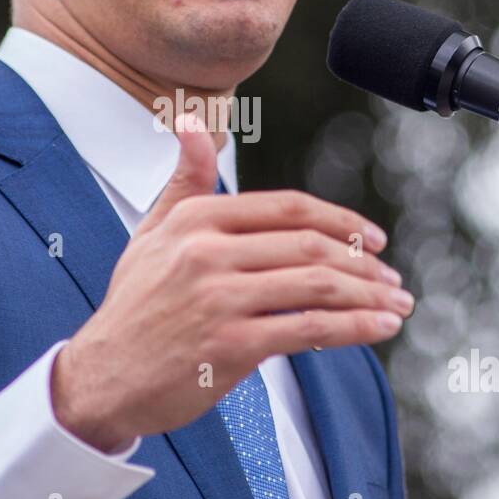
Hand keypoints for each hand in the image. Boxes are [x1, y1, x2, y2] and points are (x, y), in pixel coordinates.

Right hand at [51, 112, 411, 451]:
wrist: (101, 377)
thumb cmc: (134, 305)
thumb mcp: (152, 232)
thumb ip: (186, 180)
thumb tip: (190, 121)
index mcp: (197, 219)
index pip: (288, 208)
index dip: (340, 220)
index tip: (373, 239)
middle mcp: (207, 252)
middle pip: (310, 246)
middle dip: (363, 264)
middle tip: (392, 278)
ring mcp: (220, 298)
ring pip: (317, 286)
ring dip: (368, 295)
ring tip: (397, 305)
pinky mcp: (231, 345)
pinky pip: (308, 330)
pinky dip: (354, 328)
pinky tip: (378, 329)